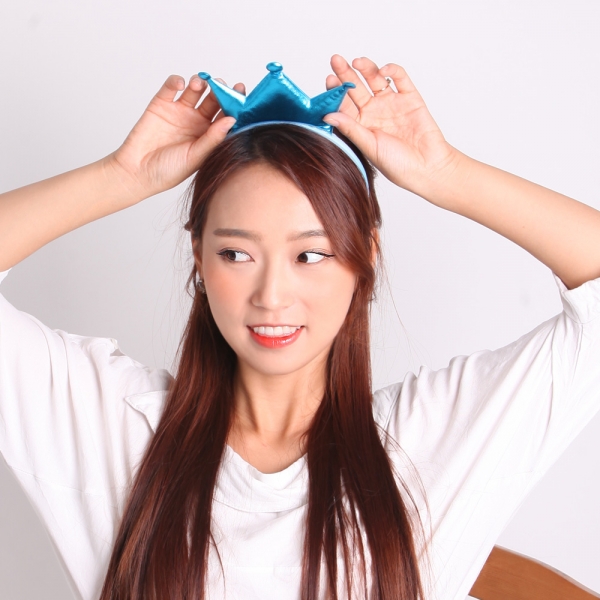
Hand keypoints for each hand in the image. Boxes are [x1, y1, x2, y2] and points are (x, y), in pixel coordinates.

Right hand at [109, 75, 242, 199]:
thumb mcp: (195, 156)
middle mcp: (196, 122)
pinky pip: (171, 87)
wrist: (137, 172)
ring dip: (200, 82)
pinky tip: (180, 83)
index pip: (226, 116)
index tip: (242, 91)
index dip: (234, 104)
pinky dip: (176, 81)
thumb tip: (233, 120)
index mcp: (209, 136)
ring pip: (194, 90)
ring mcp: (179, 112)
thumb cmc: (169, 171)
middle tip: (221, 85)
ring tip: (200, 84)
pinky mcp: (161, 104)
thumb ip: (213, 138)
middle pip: (213, 100)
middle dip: (219, 90)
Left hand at [325, 55, 460, 195]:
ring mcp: (391, 103)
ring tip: (356, 62)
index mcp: (361, 125)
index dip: (336, 92)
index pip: (344, 104)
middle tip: (336, 60)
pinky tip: (383, 70)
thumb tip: (327, 116)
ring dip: (366, 68)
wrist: (427, 167)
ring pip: (375, 79)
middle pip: (356, 88)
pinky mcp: (410, 97)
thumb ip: (350, 129)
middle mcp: (374, 112)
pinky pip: (400, 78)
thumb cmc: (397, 164)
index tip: (329, 81)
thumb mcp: (369, 146)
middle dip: (346, 73)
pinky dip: (392, 70)